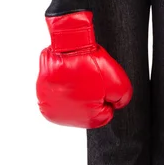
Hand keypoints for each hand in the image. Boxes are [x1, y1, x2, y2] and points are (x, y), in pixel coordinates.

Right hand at [36, 10, 132, 128]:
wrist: (69, 45)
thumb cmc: (91, 63)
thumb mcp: (120, 83)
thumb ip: (122, 100)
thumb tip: (115, 105)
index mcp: (87, 119)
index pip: (104, 114)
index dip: (107, 96)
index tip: (102, 83)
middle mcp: (65, 118)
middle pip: (85, 109)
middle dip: (91, 95)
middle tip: (90, 78)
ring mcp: (51, 106)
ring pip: (70, 101)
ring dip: (75, 91)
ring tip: (78, 75)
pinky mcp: (41, 93)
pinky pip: (56, 92)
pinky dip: (62, 85)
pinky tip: (67, 74)